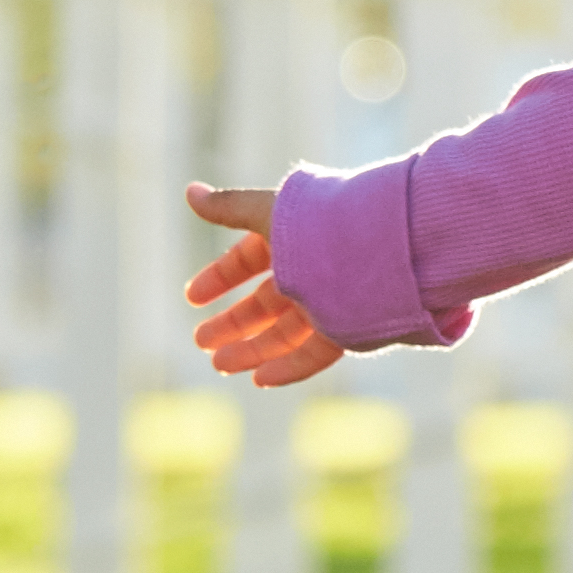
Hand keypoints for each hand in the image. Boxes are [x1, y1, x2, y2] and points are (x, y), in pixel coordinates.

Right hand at [181, 179, 346, 387]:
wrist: (382, 247)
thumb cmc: (323, 222)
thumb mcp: (269, 214)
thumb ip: (230, 207)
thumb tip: (189, 191)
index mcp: (293, 238)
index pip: (250, 260)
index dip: (220, 277)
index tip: (192, 298)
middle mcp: (311, 270)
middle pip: (266, 302)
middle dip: (233, 321)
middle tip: (201, 341)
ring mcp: (331, 301)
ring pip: (286, 332)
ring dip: (252, 349)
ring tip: (219, 365)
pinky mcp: (349, 329)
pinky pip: (314, 353)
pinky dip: (287, 367)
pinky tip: (259, 380)